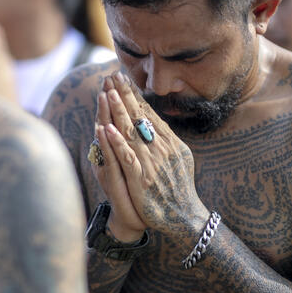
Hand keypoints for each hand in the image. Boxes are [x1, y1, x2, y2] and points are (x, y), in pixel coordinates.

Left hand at [95, 72, 209, 241]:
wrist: (185, 217)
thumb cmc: (178, 188)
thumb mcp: (178, 157)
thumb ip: (165, 139)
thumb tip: (154, 120)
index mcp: (168, 142)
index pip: (148, 113)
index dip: (133, 95)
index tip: (121, 78)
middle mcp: (161, 148)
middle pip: (139, 117)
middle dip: (123, 95)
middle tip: (112, 75)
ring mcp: (152, 163)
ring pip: (131, 133)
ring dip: (118, 111)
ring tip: (107, 93)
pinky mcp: (142, 180)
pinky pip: (127, 158)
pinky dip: (116, 143)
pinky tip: (106, 129)